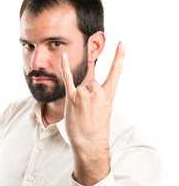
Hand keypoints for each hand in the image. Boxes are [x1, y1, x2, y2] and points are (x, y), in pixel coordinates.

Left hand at [60, 41, 124, 185]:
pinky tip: (64, 57)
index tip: (121, 43)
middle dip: (89, 93)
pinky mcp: (72, 97)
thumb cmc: (97, 128)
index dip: (119, 56)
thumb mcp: (105, 109)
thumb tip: (90, 85)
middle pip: (91, 81)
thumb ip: (100, 94)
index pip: (116, 71)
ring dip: (80, 96)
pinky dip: (65, 67)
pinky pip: (68, 79)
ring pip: (82, 86)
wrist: (90, 143)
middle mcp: (97, 91)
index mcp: (108, 94)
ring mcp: (84, 93)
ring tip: (81, 110)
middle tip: (88, 109)